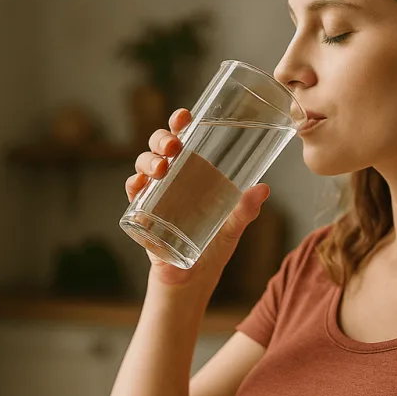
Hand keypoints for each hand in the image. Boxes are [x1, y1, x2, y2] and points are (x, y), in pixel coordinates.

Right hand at [125, 107, 270, 290]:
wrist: (193, 280)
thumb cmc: (213, 247)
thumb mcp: (233, 227)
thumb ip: (246, 209)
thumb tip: (263, 188)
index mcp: (192, 173)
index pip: (183, 139)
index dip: (179, 123)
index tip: (185, 115)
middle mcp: (171, 179)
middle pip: (159, 147)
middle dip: (162, 139)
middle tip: (174, 146)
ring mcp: (155, 196)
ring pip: (143, 166)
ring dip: (148, 161)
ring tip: (162, 168)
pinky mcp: (143, 216)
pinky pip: (133, 195)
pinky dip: (133, 187)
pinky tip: (139, 185)